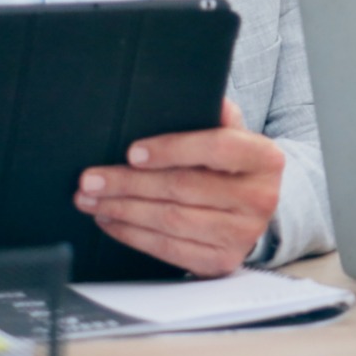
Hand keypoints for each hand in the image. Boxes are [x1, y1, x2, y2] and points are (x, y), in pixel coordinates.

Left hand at [76, 100, 284, 276]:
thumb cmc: (232, 166)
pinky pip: (168, 249)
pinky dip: (132, 234)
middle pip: (183, 187)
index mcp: (264, 158)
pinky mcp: (221, 261)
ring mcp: (242, 234)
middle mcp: (260, 198)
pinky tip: (111, 221)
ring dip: (122, 210)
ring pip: (170, 220)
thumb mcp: (234, 135)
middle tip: (91, 179)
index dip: (172, 149)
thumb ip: (216, 116)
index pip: (217, 148)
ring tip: (91, 199)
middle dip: (129, 183)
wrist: (254, 209)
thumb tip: (199, 93)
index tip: (132, 153)